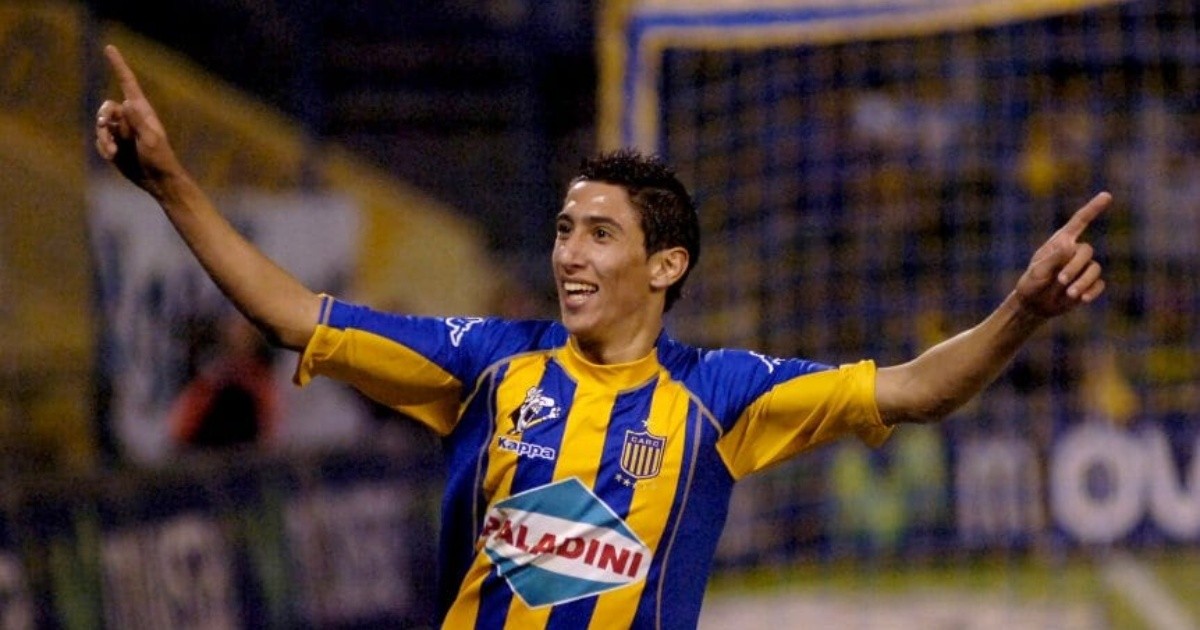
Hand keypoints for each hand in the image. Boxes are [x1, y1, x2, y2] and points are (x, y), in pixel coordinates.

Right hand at [94, 45, 183, 197]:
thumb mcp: (151, 140)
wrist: (157, 180)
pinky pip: (100, 141)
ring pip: (101, 125)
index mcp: (142, 111)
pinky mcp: (115, 144)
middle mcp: (130, 118)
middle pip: (106, 107)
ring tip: (113, 152)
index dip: (118, 65)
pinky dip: (103, 147)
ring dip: (103, 138)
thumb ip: (138, 122)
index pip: (128, 83)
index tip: (109, 48)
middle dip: (103, 119)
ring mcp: (121, 131)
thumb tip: (126, 102)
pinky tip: (113, 157)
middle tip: (107, 130)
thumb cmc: (161, 159)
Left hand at [1013, 192, 1110, 317]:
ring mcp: (1083, 268)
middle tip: (1060, 281)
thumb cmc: (1031, 284)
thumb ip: (1052, 259)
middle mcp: (1074, 252)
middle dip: (1075, 266)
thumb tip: (1071, 246)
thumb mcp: (1037, 271)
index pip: (1079, 222)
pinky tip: (1082, 299)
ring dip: (1083, 282)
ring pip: (1095, 269)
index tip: (1107, 195)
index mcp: (1061, 242)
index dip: (1093, 208)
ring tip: (1069, 294)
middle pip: (1087, 251)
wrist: (1034, 305)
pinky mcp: (1088, 284)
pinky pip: (1099, 284)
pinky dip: (1092, 291)